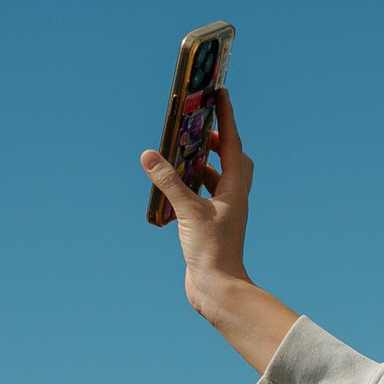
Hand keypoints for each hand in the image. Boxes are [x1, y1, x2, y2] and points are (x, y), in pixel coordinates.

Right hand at [139, 90, 300, 371]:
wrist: (218, 291)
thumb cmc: (212, 252)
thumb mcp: (188, 212)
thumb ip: (168, 182)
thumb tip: (149, 155)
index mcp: (234, 189)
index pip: (232, 143)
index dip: (227, 117)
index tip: (221, 93)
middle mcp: (232, 198)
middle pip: (230, 159)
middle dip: (216, 140)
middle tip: (198, 125)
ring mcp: (223, 213)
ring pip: (215, 179)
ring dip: (200, 164)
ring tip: (179, 152)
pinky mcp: (210, 228)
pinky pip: (201, 198)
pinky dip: (188, 188)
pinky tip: (170, 188)